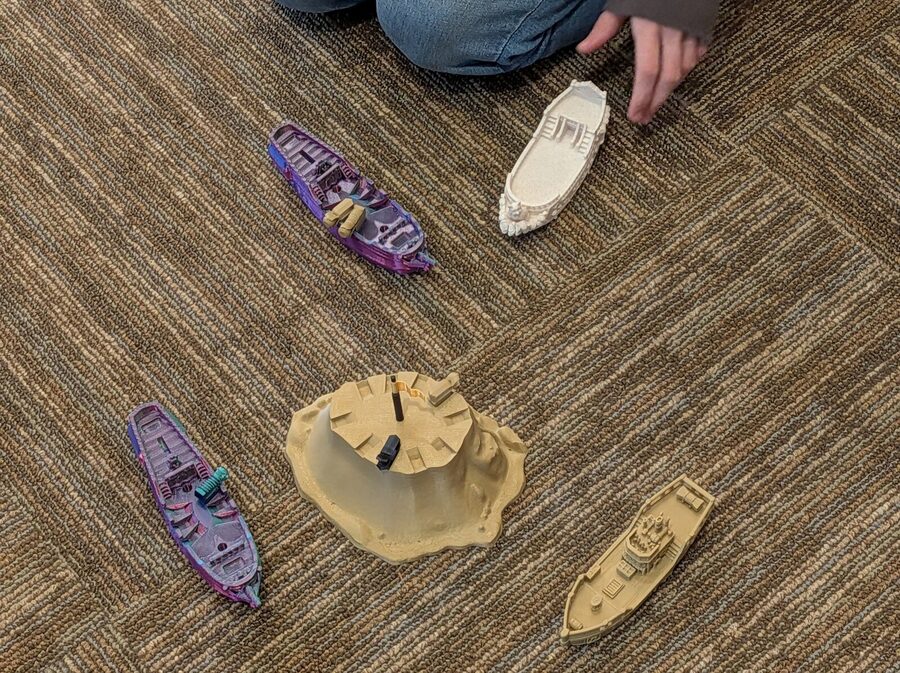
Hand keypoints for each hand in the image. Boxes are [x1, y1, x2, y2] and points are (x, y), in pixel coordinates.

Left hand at [577, 12, 707, 124]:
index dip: (642, 97)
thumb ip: (605, 26)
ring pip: (686, 68)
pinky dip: (688, 66)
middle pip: (668, 77)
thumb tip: (584, 49)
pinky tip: (678, 74)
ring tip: (657, 99)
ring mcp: (692, 26)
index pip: (647, 71)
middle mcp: (674, 29)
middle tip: (645, 117)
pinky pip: (699, 52)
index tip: (635, 115)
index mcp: (651, 25)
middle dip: (657, 101)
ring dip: (671, 87)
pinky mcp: (704, 22)